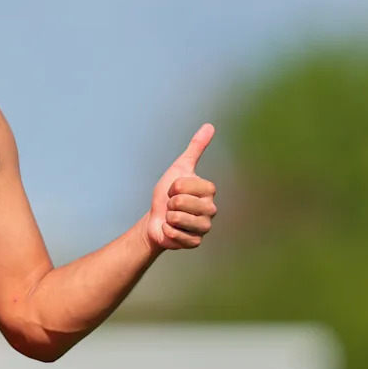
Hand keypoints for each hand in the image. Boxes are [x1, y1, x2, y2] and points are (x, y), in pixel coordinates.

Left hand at [144, 124, 217, 251]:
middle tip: (172, 205)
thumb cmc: (168, 193)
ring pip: (178, 219)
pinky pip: (176, 234)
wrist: (156, 219)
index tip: (174, 189)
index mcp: (209, 190)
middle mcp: (211, 209)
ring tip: (172, 217)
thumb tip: (210, 126)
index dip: (173, 186)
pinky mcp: (195, 242)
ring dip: (168, 217)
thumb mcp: (179, 167)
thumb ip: (196, 148)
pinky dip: (167, 231)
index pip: (184, 185)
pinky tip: (171, 229)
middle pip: (181, 202)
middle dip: (169, 203)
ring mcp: (204, 227)